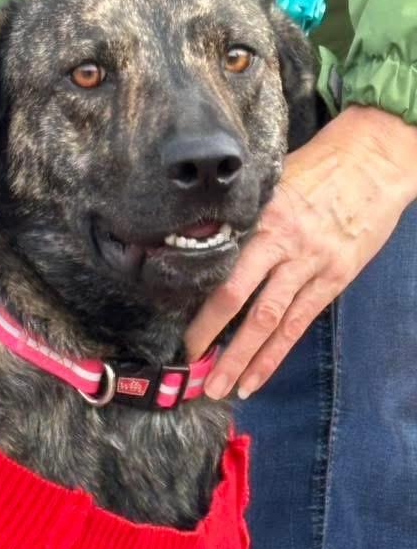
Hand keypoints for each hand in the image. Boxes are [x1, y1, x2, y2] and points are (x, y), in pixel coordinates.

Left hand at [185, 105, 416, 399]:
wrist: (374, 160)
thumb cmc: (318, 167)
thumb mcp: (273, 181)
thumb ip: (242, 214)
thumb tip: (200, 242)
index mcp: (262, 218)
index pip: (221, 270)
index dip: (197, 304)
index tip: (174, 326)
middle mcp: (284, 244)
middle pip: (239, 300)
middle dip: (211, 337)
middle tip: (188, 368)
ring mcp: (311, 265)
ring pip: (269, 322)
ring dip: (242, 359)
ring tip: (220, 387)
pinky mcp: (333, 280)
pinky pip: (298, 326)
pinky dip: (274, 356)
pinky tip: (255, 379)